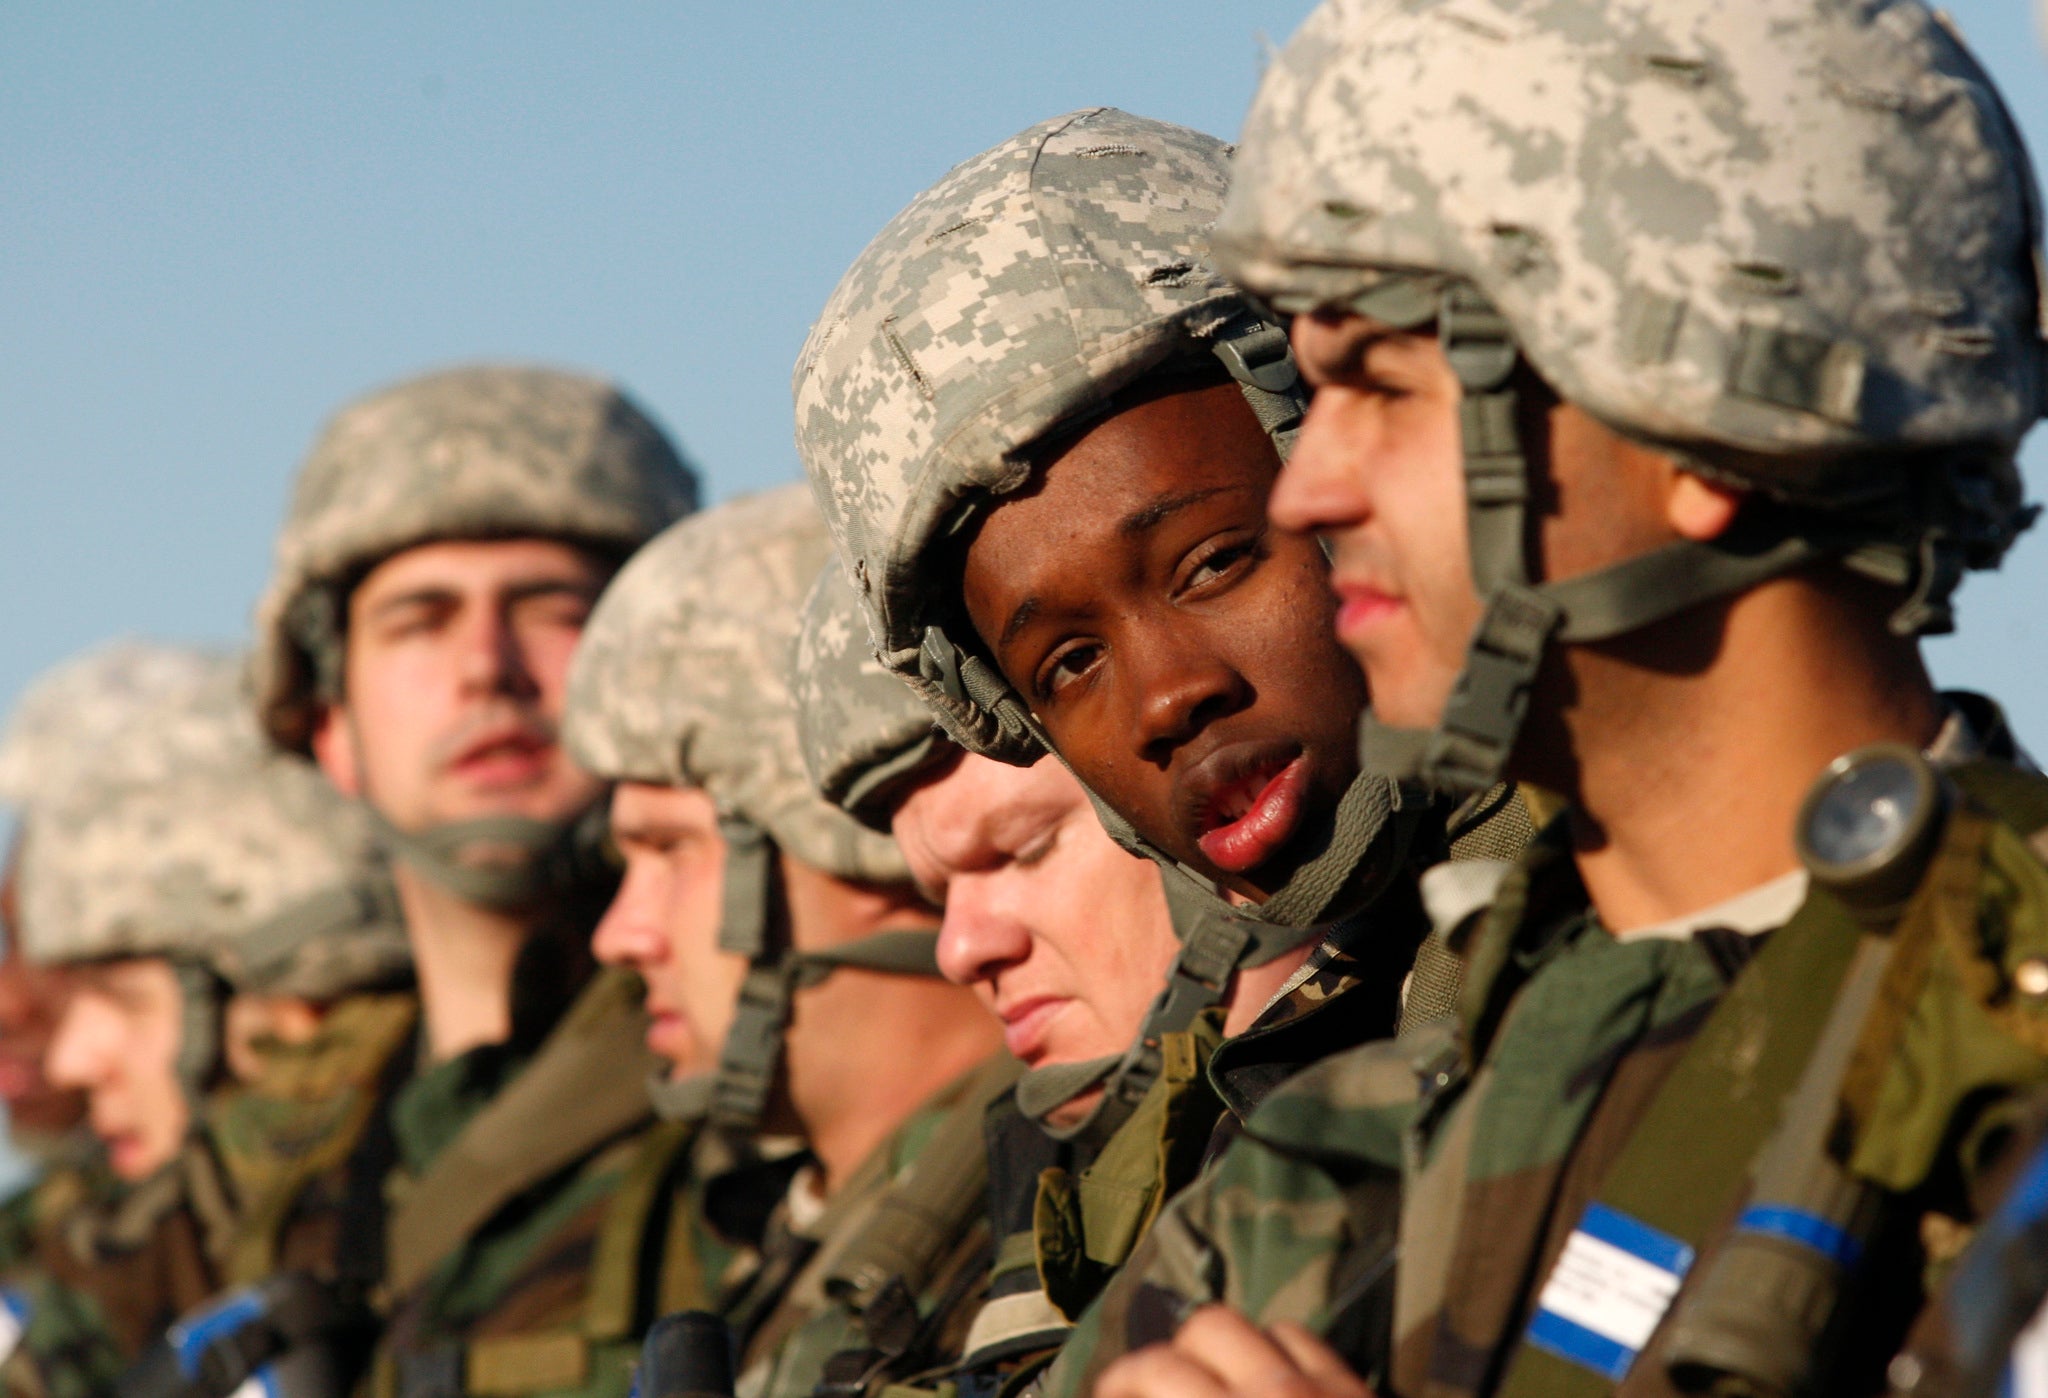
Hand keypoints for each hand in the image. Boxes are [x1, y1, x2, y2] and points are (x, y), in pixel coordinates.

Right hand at [1094, 1305, 1373, 1397]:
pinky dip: (1275, 1346)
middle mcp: (1272, 1392)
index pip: (1158, 1369)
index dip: (1120, 1379)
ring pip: (1256, 1324)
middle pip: (1207, 1329)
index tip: (1105, 1391)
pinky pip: (1304, 1339)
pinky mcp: (1356, 1391)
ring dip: (1223, 1347)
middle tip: (1150, 1389)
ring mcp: (1322, 1389)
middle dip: (1171, 1356)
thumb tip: (1137, 1390)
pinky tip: (1266, 1373)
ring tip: (1207, 1377)